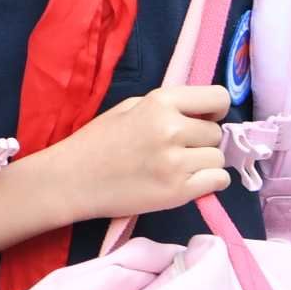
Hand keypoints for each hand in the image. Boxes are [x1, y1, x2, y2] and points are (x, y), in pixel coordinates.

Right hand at [45, 82, 235, 224]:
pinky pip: (218, 182)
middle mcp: (172, 129)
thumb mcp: (130, 107)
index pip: (218, 98)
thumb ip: (168, 106)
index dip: (215, 110)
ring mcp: (176, 163)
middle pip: (216, 133)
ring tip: (178, 167)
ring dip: (204, 163)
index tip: (204, 119)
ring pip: (218, 159)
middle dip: (202, 140)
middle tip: (177, 149)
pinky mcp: (178, 192)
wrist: (72, 180)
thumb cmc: (97, 141)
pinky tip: (187, 181)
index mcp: (160, 102)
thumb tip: (204, 114)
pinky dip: (209, 182)